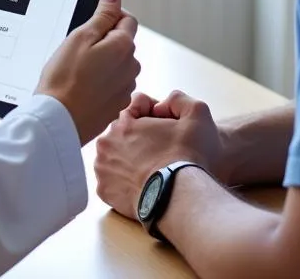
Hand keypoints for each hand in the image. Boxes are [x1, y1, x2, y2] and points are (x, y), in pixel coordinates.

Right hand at [35, 0, 139, 144]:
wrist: (59, 121)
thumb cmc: (65, 79)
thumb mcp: (81, 36)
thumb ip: (103, 14)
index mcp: (124, 47)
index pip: (127, 19)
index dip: (110, 16)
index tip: (92, 24)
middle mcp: (131, 68)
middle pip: (123, 42)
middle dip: (105, 41)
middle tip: (79, 49)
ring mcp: (125, 88)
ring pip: (118, 64)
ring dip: (104, 62)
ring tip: (78, 70)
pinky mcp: (116, 105)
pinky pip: (113, 84)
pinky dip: (101, 82)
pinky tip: (82, 87)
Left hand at [94, 89, 223, 218]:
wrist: (180, 199)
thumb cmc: (188, 157)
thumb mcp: (197, 113)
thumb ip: (178, 99)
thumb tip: (160, 103)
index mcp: (123, 124)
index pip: (135, 108)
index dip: (154, 115)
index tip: (166, 129)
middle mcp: (106, 144)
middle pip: (123, 132)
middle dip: (139, 137)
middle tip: (160, 150)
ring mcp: (102, 169)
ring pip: (115, 155)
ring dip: (128, 158)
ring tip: (151, 168)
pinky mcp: (104, 192)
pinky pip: (112, 180)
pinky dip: (124, 180)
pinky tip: (142, 183)